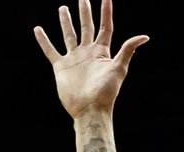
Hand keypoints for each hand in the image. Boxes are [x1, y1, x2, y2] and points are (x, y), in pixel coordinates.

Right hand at [33, 0, 149, 118]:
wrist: (89, 109)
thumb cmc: (106, 91)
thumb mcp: (119, 68)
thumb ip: (128, 50)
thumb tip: (145, 37)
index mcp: (102, 52)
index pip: (105, 27)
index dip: (106, 12)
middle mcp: (87, 53)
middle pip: (86, 27)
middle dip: (85, 13)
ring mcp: (74, 59)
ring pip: (69, 35)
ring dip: (66, 22)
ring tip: (63, 8)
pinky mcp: (61, 67)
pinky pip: (50, 50)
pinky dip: (44, 40)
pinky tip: (38, 29)